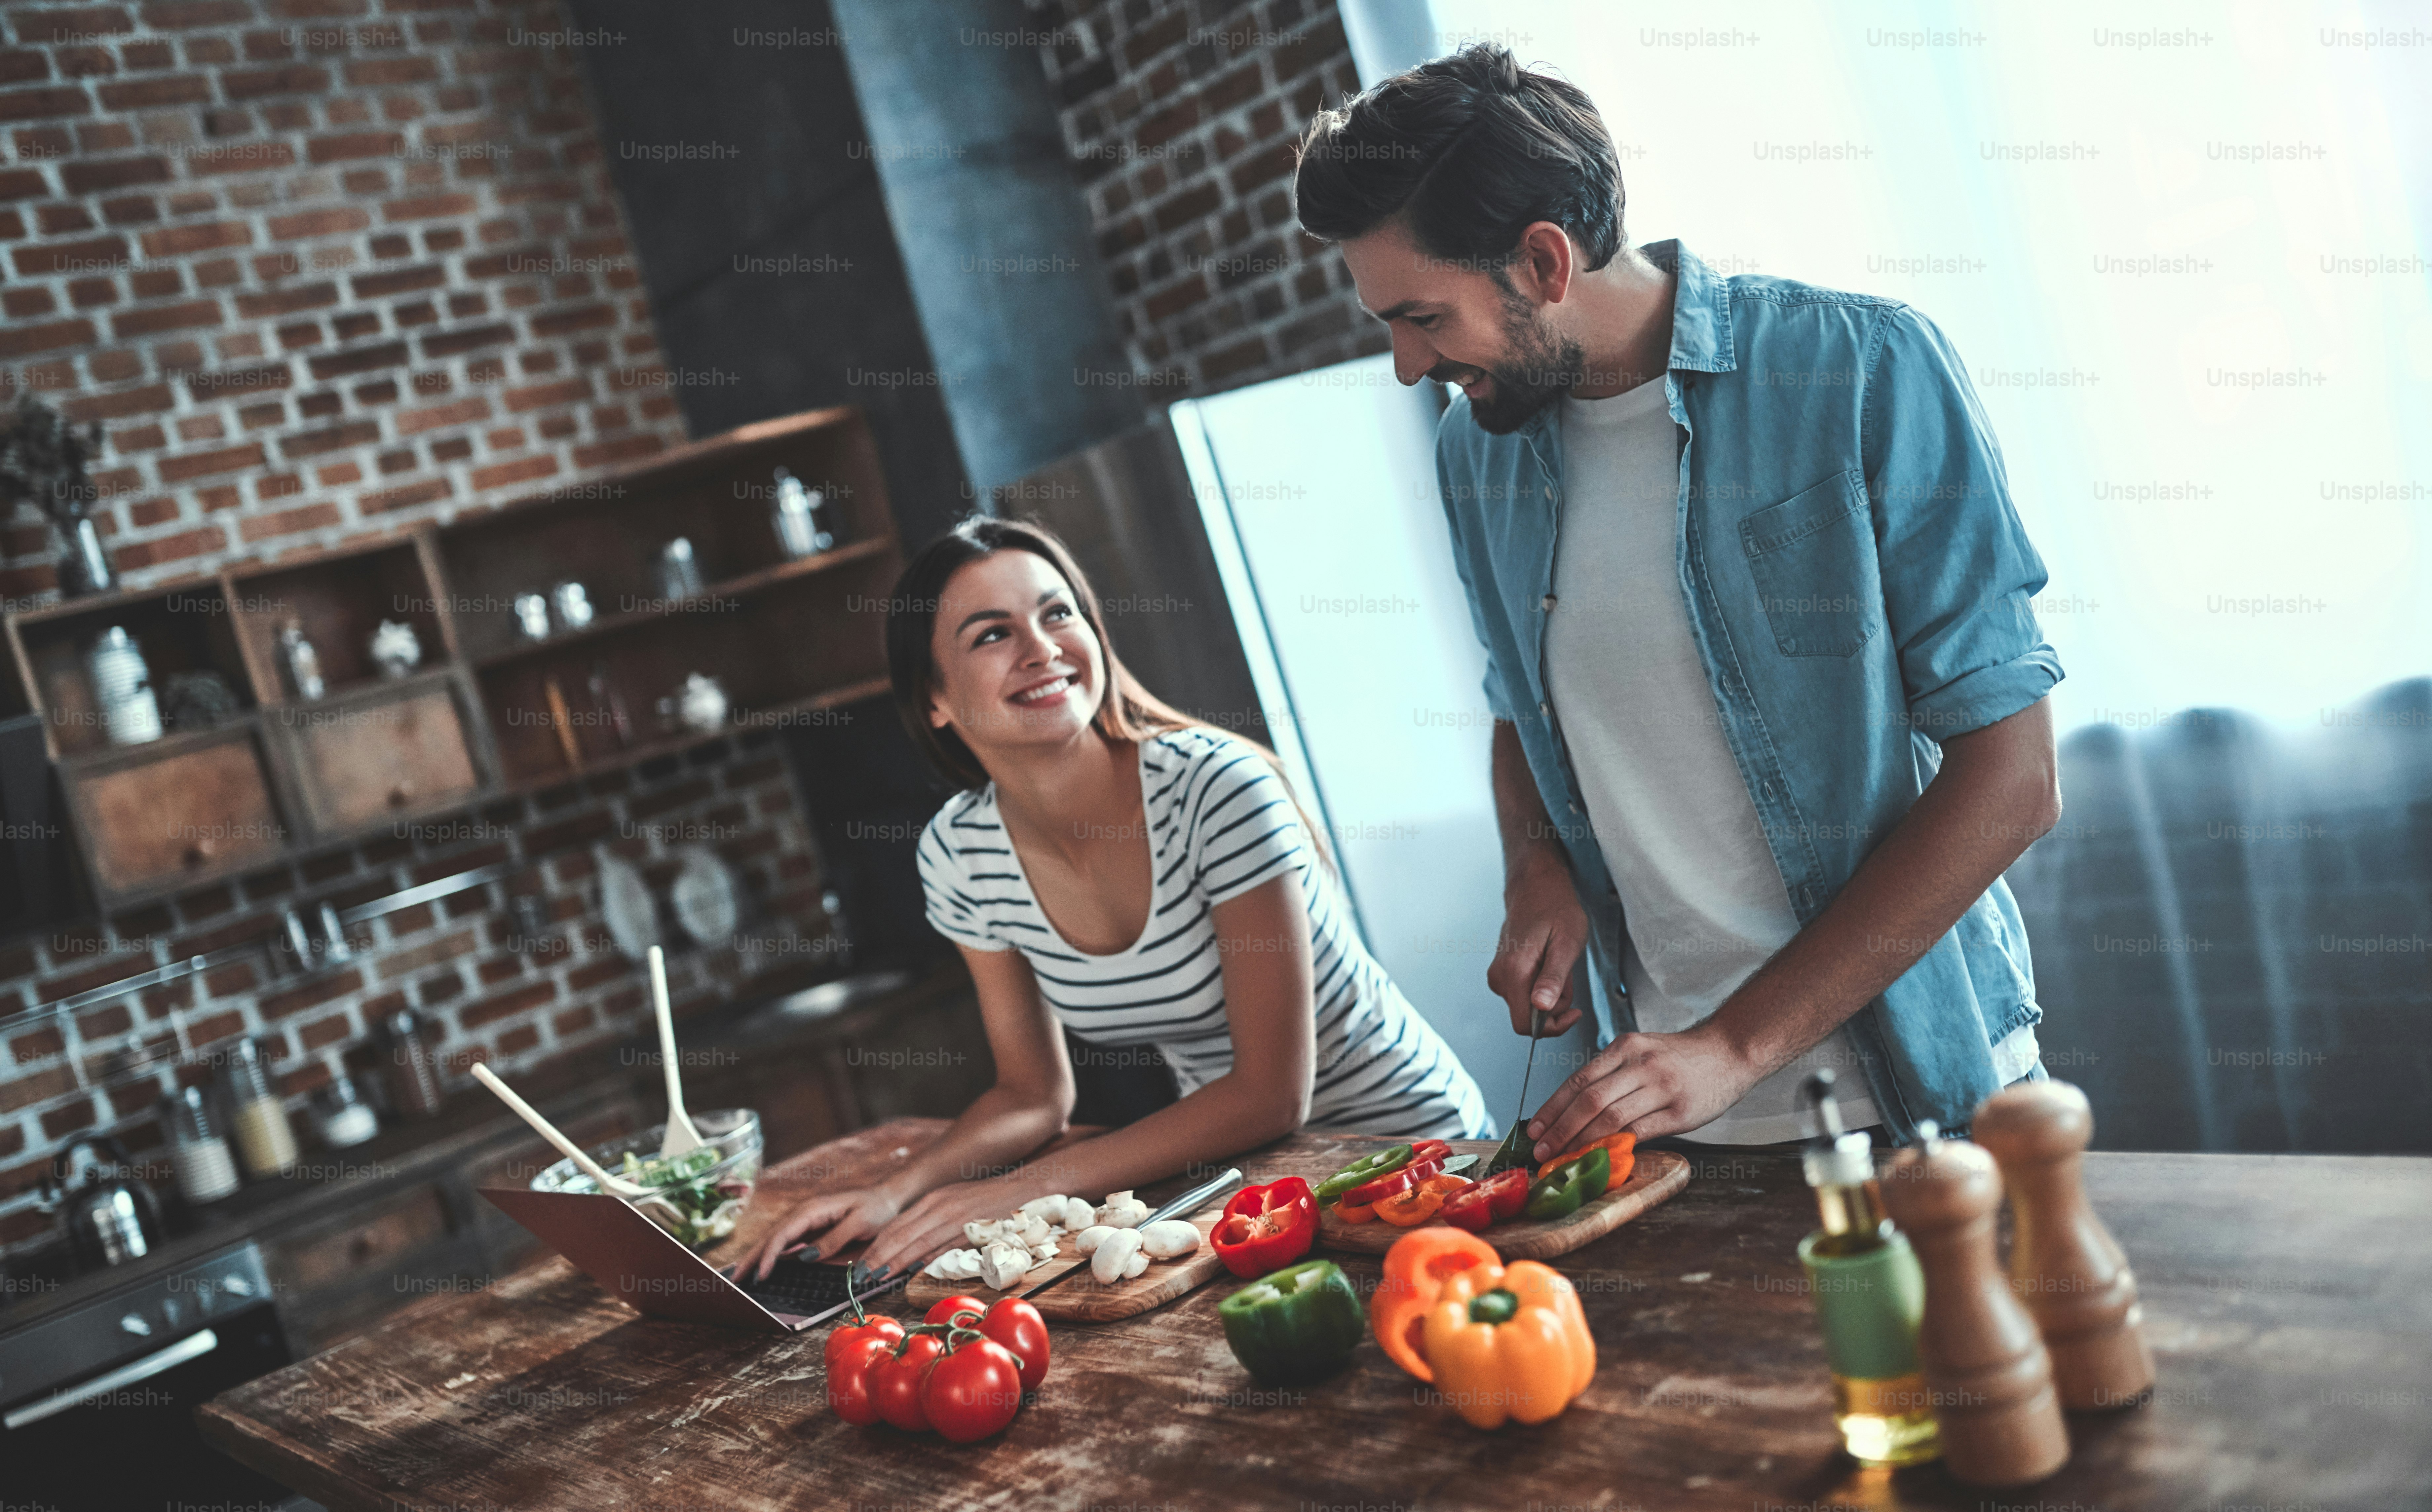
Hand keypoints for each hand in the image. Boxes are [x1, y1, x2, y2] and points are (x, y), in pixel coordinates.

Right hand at [746, 1185, 900, 1280]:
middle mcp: (804, 1213)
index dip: (769, 1254)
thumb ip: (833, 1239)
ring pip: (774, 1240)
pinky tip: (762, 1268)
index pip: (783, 1233)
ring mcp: (804, 1221)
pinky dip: (770, 1255)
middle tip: (734, 1281)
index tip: (760, 1274)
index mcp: (813, 1209)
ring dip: (756, 1257)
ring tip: (740, 1277)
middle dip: (752, 1257)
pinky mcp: (808, 1229)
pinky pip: (785, 1243)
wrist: (884, 1198)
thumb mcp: (859, 1224)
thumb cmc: (875, 1209)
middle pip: (771, 1236)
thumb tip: (805, 1256)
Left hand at [851, 1176, 1048, 1286]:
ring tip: (878, 1277)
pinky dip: (926, 1259)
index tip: (862, 1263)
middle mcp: (940, 1206)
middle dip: (879, 1255)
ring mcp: (955, 1217)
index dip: (877, 1245)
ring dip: (896, 1261)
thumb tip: (911, 1249)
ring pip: (918, 1241)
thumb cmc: (987, 1201)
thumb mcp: (954, 1204)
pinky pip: (943, 1247)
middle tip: (862, 1275)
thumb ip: (932, 1221)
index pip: (897, 1224)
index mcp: (933, 1200)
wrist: (1023, 1189)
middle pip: (901, 1233)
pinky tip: (912, 1271)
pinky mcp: (971, 1229)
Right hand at [1488, 845, 1588, 1035]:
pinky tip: (1549, 963)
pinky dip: (1541, 986)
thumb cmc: (1557, 910)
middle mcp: (1499, 977)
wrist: (1537, 888)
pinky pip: (1523, 994)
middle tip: (1568, 975)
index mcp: (1513, 973)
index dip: (1554, 1027)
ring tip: (1560, 965)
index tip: (1576, 1011)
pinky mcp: (1501, 973)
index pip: (1526, 1025)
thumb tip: (1541, 1008)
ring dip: (1550, 995)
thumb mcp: (1566, 944)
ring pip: (1527, 1006)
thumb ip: (1553, 978)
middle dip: (1555, 1006)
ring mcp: (1498, 975)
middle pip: (1528, 1018)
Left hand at [1524, 1021, 1770, 1158]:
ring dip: (1582, 1141)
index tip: (1534, 1128)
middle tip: (1542, 1150)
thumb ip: (1613, 1076)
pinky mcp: (1680, 1111)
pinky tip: (1601, 1158)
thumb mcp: (1642, 1052)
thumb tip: (1575, 1111)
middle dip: (1560, 1128)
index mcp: (1625, 1048)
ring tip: (1564, 1158)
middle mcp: (1641, 1064)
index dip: (1553, 1107)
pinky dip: (1617, 1146)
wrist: (1729, 1052)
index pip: (1579, 1080)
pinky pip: (1641, 1131)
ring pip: (1611, 1117)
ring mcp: (1662, 1087)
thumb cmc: (1680, 1057)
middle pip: (1589, 1099)